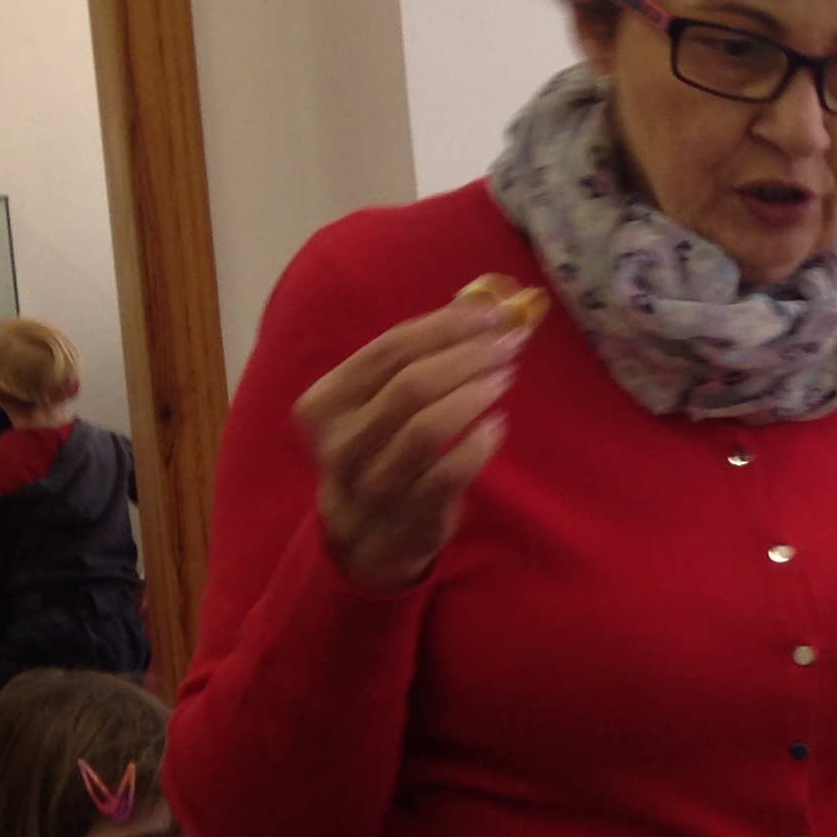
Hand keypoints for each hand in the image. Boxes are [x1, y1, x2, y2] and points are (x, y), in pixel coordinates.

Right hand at [295, 287, 531, 593]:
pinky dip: (479, 443)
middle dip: (468, 355)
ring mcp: (373, 481)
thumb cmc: (379, 451)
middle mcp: (341, 441)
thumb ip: (414, 358)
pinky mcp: (410, 512)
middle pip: (411, 383)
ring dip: (475, 393)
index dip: (444, 326)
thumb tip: (479, 300)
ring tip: (506, 375)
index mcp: (325, 402)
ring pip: (428, 425)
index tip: (492, 312)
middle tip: (510, 341)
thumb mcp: (374, 405)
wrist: (365, 536)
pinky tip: (497, 425)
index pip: (388, 349)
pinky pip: (450, 471)